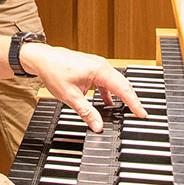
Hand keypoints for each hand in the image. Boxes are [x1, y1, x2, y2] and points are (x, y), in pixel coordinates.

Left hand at [20, 43, 147, 131]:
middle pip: (122, 83)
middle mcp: (100, 65)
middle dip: (132, 99)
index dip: (134, 103)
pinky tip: (108, 103)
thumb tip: (98, 126)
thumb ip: (87, 112)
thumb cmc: (54, 71)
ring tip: (127, 109)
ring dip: (121, 95)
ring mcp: (97, 64)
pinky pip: (107, 80)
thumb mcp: (70, 96)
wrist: (42, 58)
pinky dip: (110, 92)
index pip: (122, 88)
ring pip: (115, 81)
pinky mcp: (92, 67)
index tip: (142, 113)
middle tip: (139, 113)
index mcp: (98, 70)